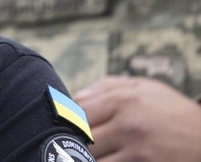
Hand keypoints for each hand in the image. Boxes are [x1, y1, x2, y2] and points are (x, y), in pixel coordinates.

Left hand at [74, 75, 200, 161]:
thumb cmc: (172, 111)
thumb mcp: (145, 88)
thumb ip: (107, 87)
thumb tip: (74, 96)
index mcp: (123, 100)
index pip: (77, 111)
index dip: (69, 119)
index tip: (69, 124)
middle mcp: (127, 125)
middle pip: (81, 137)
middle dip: (76, 140)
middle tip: (76, 141)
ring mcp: (136, 152)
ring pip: (91, 158)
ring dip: (86, 156)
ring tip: (89, 152)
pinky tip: (107, 159)